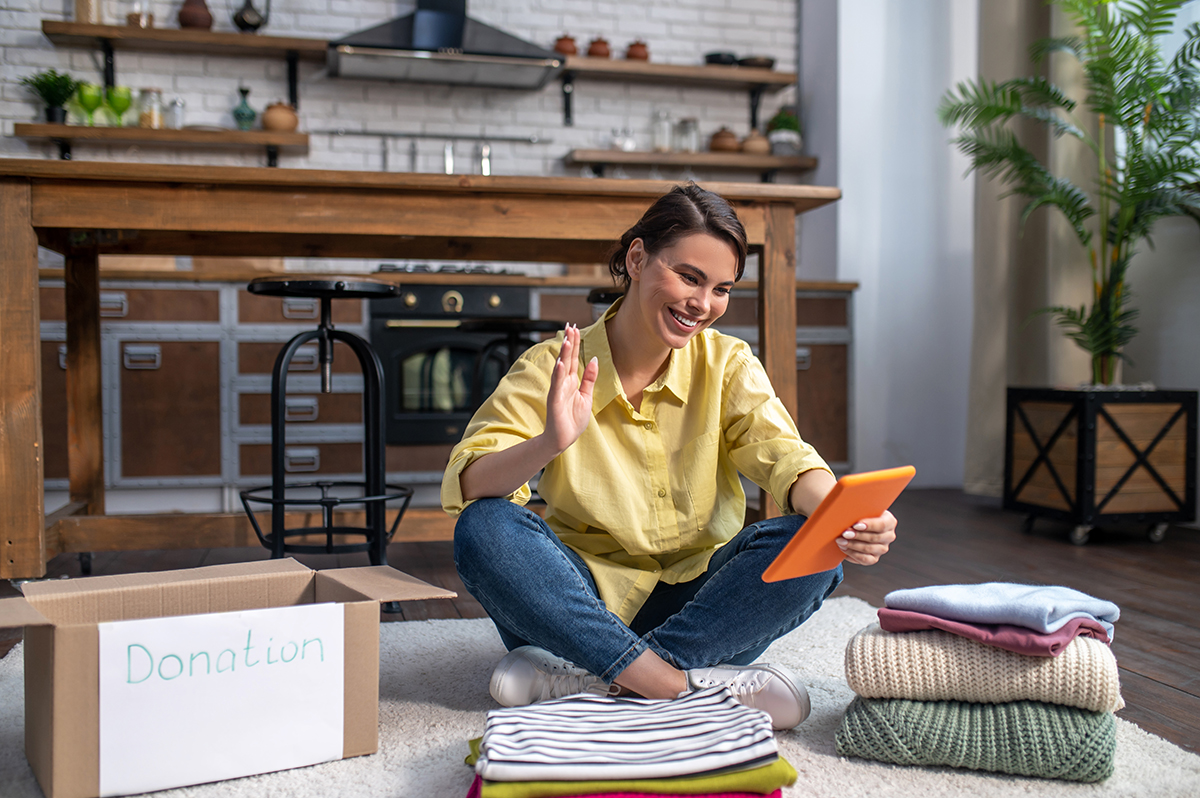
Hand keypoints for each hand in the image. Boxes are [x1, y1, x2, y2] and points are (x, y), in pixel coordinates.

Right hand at [542, 323, 598, 453]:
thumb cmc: (572, 420)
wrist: (564, 438)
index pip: (572, 358)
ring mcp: (558, 390)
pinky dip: (558, 373)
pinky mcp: (555, 400)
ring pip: (561, 368)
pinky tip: (560, 363)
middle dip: (569, 342)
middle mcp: (563, 383)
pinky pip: (557, 384)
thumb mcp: (586, 396)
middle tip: (570, 326)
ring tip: (567, 339)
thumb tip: (593, 359)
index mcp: (571, 381)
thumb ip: (589, 378)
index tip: (575, 328)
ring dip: (564, 354)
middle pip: (566, 358)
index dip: (575, 343)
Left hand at [835, 509, 896, 565]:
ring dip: (852, 545)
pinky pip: (865, 560)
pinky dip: (852, 554)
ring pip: (869, 549)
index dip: (869, 525)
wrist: (854, 524)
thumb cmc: (857, 513)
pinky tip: (843, 548)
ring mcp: (882, 548)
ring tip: (840, 540)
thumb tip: (847, 506)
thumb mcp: (861, 508)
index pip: (882, 524)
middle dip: (857, 536)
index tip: (855, 525)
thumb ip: (859, 506)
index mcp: (889, 521)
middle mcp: (889, 536)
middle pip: (875, 538)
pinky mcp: (874, 558)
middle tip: (844, 533)